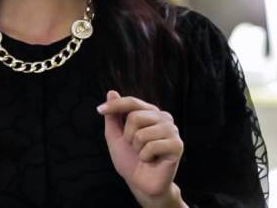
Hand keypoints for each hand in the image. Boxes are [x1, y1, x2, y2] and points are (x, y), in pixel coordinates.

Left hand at [98, 90, 184, 207]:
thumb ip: (113, 116)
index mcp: (150, 112)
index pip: (132, 102)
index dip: (115, 105)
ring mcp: (172, 130)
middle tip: (134, 147)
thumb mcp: (115, 136)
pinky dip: (146, 157)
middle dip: (128, 136)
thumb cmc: (130, 159)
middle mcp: (164, 117)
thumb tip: (112, 92)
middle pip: (135, 117)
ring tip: (144, 154)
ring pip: (142, 134)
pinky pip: (151, 146)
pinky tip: (152, 160)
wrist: (140, 183)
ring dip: (137, 148)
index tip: (99, 110)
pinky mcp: (177, 145)